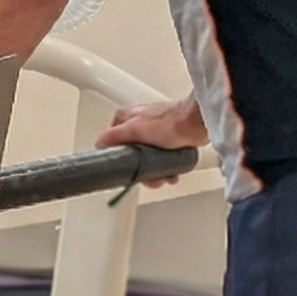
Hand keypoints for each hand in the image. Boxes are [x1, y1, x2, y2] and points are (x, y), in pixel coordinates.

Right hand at [93, 96, 207, 186]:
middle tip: (150, 177)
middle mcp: (137, 124)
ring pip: (146, 160)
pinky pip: (160, 160)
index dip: (119, 160)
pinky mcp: (167, 141)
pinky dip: (164, 169)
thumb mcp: (134, 130)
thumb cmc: (171, 123)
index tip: (128, 170)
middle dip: (141, 171)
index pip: (111, 144)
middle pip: (130, 156)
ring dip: (155, 173)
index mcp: (125, 118)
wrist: (197, 124)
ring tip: (164, 176)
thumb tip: (99, 145)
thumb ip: (114, 137)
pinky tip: (170, 173)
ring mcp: (152, 133)